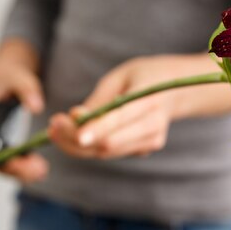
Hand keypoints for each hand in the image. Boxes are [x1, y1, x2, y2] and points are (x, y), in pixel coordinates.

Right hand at [0, 39, 48, 182]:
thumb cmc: (10, 76)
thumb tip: (36, 107)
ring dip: (20, 172)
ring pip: (1, 164)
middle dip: (16, 170)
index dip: (6, 159)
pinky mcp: (2, 143)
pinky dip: (23, 166)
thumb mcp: (19, 78)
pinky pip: (9, 160)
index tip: (28, 162)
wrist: (8, 76)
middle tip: (40, 170)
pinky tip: (40, 168)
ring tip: (42, 171)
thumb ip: (28, 90)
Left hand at [48, 54, 230, 159]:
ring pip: (106, 153)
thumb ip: (100, 100)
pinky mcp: (145, 150)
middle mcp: (153, 126)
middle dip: (76, 138)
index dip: (96, 128)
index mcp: (150, 100)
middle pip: (109, 143)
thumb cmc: (145, 76)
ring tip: (55, 128)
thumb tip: (76, 118)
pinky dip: (89, 146)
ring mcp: (151, 142)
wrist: (178, 90)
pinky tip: (74, 133)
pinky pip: (110, 153)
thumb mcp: (121, 77)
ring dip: (76, 145)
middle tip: (52, 124)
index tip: (75, 133)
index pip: (119, 119)